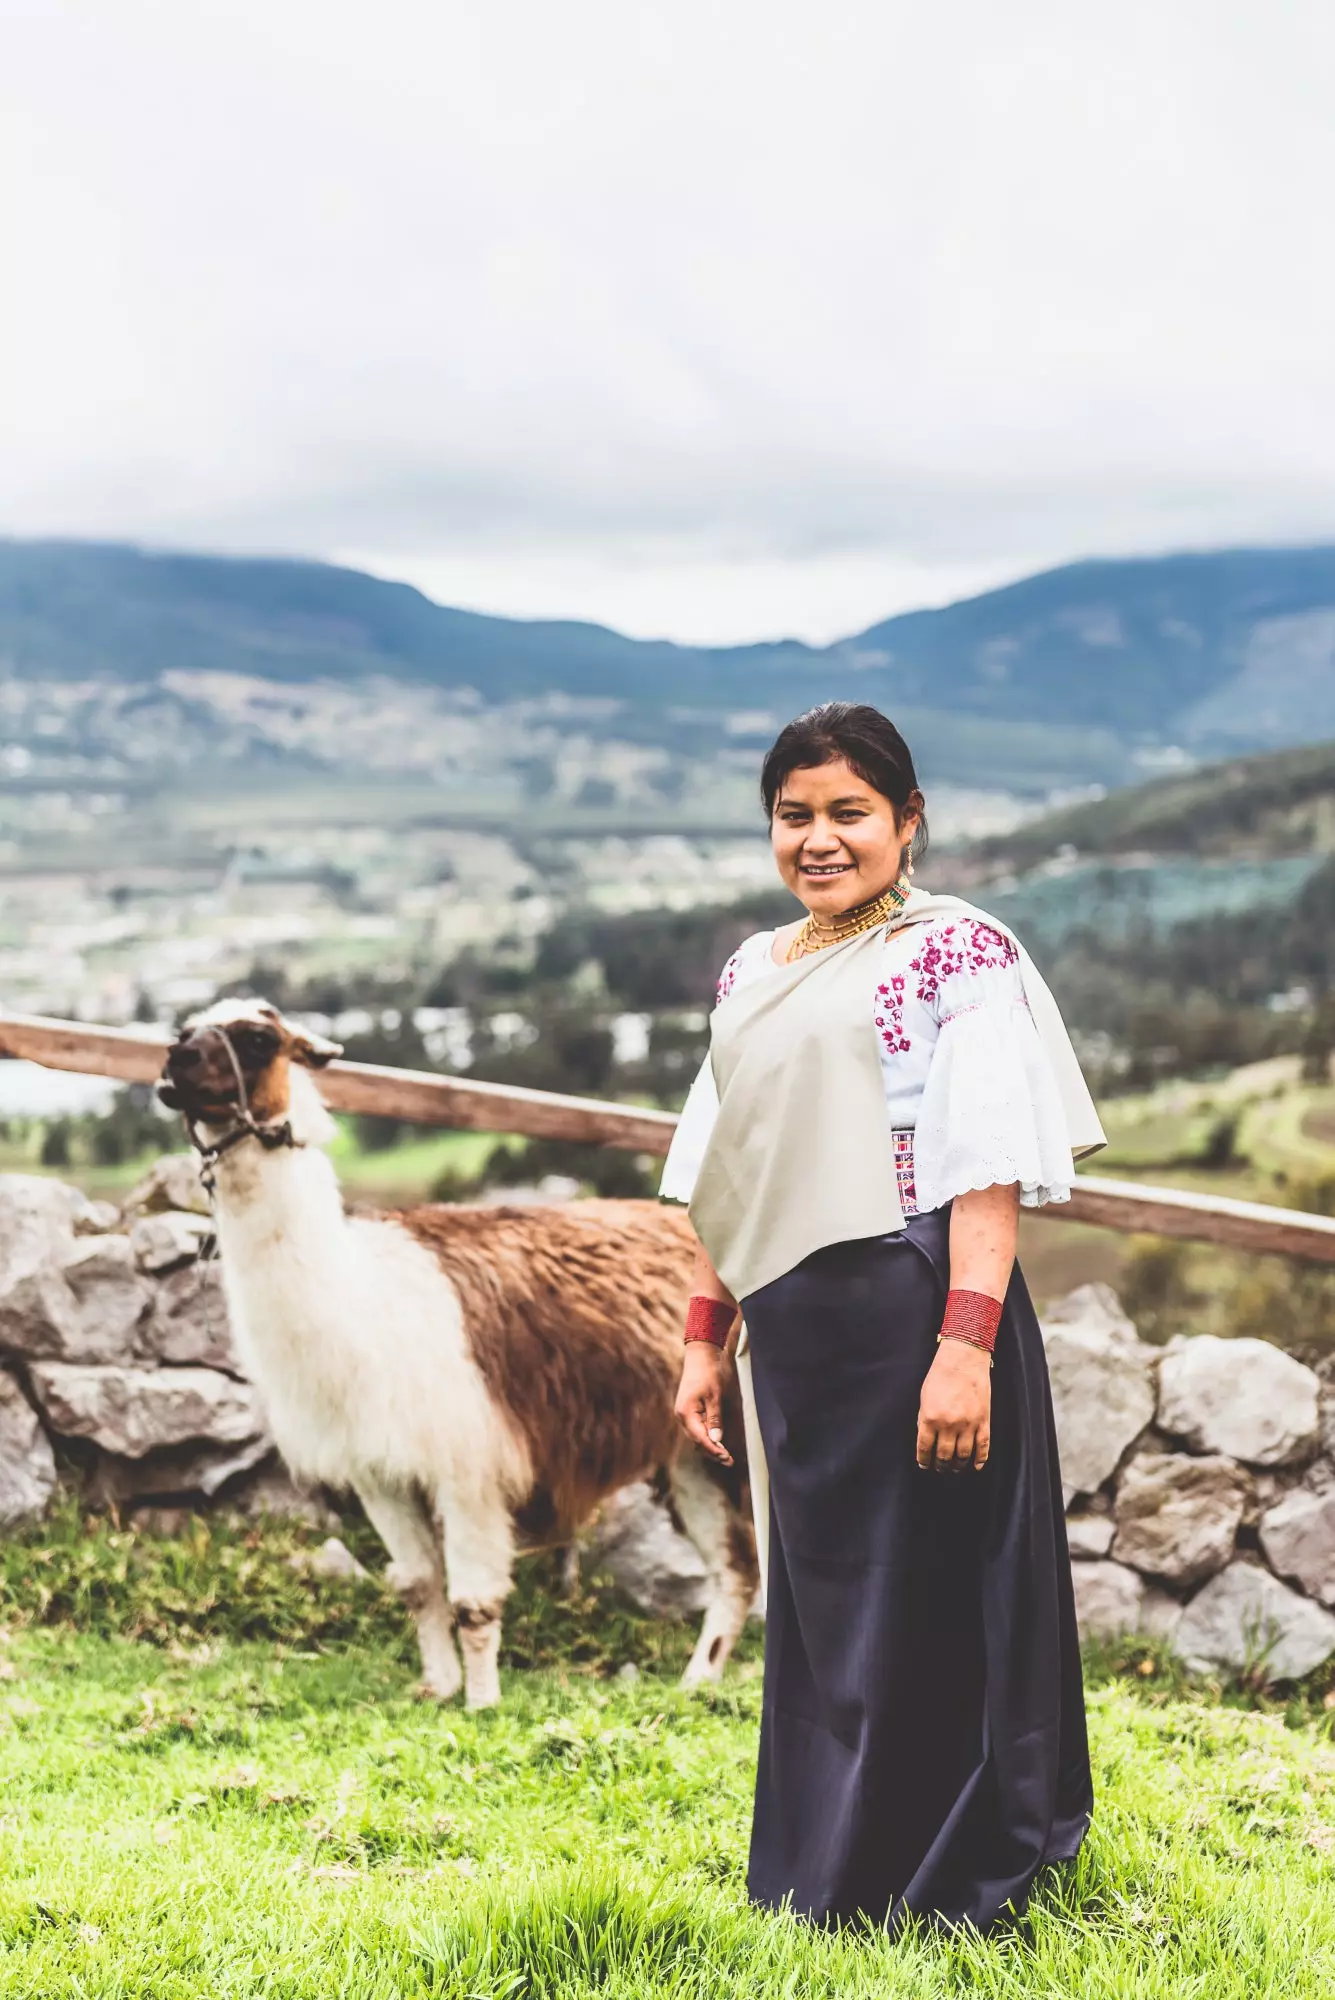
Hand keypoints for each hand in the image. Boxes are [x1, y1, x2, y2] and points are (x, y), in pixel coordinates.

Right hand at [674, 1343, 733, 1465]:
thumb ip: (715, 1419)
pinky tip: (717, 1443)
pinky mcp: (688, 1411)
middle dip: (713, 1452)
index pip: (700, 1438)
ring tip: (725, 1456)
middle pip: (697, 1441)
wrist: (700, 1357)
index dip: (714, 1450)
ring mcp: (684, 1414)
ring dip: (710, 1447)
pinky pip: (696, 1430)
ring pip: (696, 1437)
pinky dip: (706, 1438)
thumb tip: (716, 1440)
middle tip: (729, 1461)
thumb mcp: (714, 1397)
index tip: (727, 1458)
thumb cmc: (708, 1374)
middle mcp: (682, 1416)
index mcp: (686, 1413)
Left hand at [916, 1339, 991, 1472]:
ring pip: (963, 1455)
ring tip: (955, 1468)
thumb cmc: (941, 1375)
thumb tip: (925, 1438)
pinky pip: (983, 1447)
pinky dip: (980, 1460)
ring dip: (958, 1466)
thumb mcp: (924, 1397)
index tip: (924, 1466)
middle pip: (944, 1456)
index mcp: (930, 1418)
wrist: (964, 1360)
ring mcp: (968, 1424)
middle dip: (941, 1466)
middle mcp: (949, 1424)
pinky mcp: (983, 1421)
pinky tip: (975, 1466)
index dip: (924, 1461)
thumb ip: (923, 1419)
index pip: (925, 1448)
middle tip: (940, 1469)